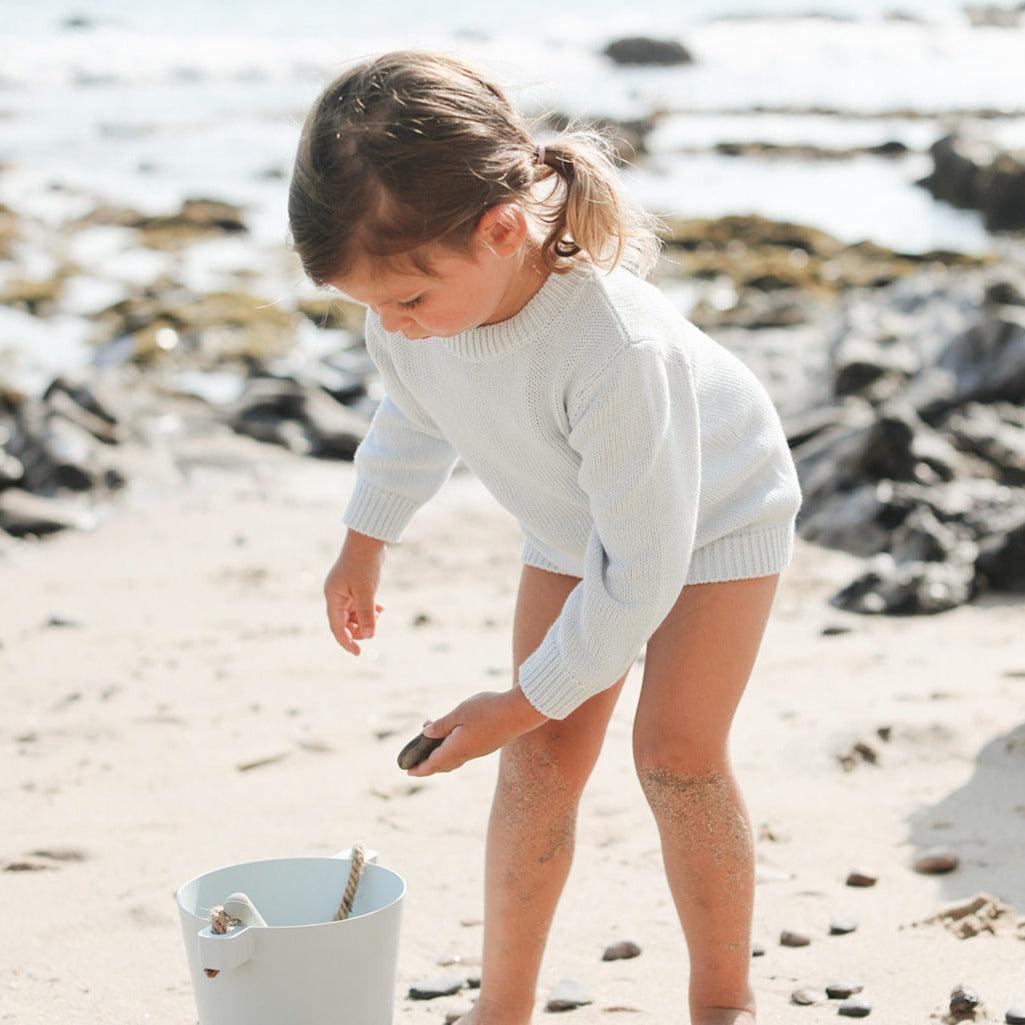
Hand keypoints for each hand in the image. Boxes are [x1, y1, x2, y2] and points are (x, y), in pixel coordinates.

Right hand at [324, 530, 386, 655]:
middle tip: (373, 630)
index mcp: (333, 597)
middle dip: (359, 630)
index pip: (337, 627)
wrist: (368, 540)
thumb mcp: (366, 592)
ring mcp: (345, 591)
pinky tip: (381, 608)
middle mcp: (336, 595)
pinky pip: (360, 605)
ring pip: (353, 614)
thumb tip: (369, 636)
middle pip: (344, 623)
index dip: (346, 642)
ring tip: (379, 614)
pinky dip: (369, 610)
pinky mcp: (355, 586)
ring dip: (366, 619)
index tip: (358, 653)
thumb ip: (366, 614)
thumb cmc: (364, 564)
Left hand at [406, 689, 548, 776]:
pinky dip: (452, 749)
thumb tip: (426, 733)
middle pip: (443, 764)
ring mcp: (479, 751)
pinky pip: (464, 753)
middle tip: (416, 758)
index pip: (433, 763)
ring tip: (432, 739)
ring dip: (440, 754)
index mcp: (456, 748)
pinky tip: (453, 736)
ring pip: (454, 759)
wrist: (520, 712)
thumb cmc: (488, 710)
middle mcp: (467, 754)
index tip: (408, 772)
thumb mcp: (459, 713)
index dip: (419, 768)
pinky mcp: (487, 745)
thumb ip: (442, 724)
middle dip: (428, 763)